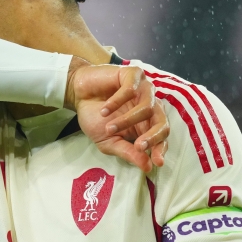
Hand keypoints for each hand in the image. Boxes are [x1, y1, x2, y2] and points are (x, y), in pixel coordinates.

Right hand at [64, 56, 168, 171]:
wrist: (78, 94)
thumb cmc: (94, 118)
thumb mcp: (108, 141)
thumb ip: (127, 152)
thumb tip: (147, 167)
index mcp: (146, 125)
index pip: (162, 137)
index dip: (161, 149)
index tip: (156, 162)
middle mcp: (150, 107)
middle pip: (163, 122)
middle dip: (153, 137)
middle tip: (139, 146)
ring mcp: (143, 89)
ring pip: (147, 107)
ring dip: (127, 120)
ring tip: (108, 127)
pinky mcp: (133, 75)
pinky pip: (131, 89)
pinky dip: (117, 102)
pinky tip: (105, 109)